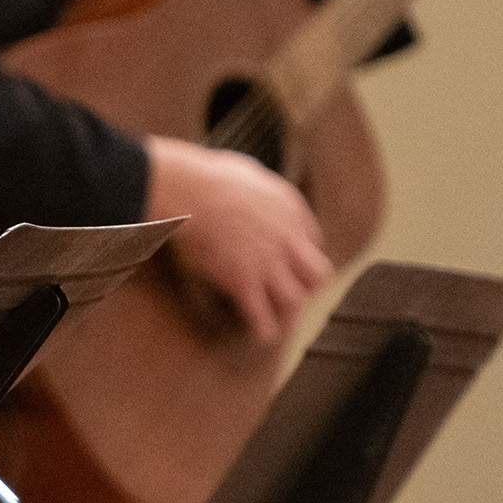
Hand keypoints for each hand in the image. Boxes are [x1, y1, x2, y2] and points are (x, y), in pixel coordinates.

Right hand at [144, 136, 328, 343]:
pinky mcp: (242, 282)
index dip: (298, 252)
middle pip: (316, 274)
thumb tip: (248, 183)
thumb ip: (256, 184)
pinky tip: (258, 333)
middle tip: (292, 291)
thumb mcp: (245, 169)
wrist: (186, 190)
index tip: (285, 259)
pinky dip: (262, 329)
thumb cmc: (204, 175)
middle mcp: (287, 239)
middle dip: (306, 284)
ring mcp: (266, 263)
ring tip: (278, 320)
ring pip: (295, 299)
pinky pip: (262, 316)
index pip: (311, 238)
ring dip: (287, 312)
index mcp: (290, 209)